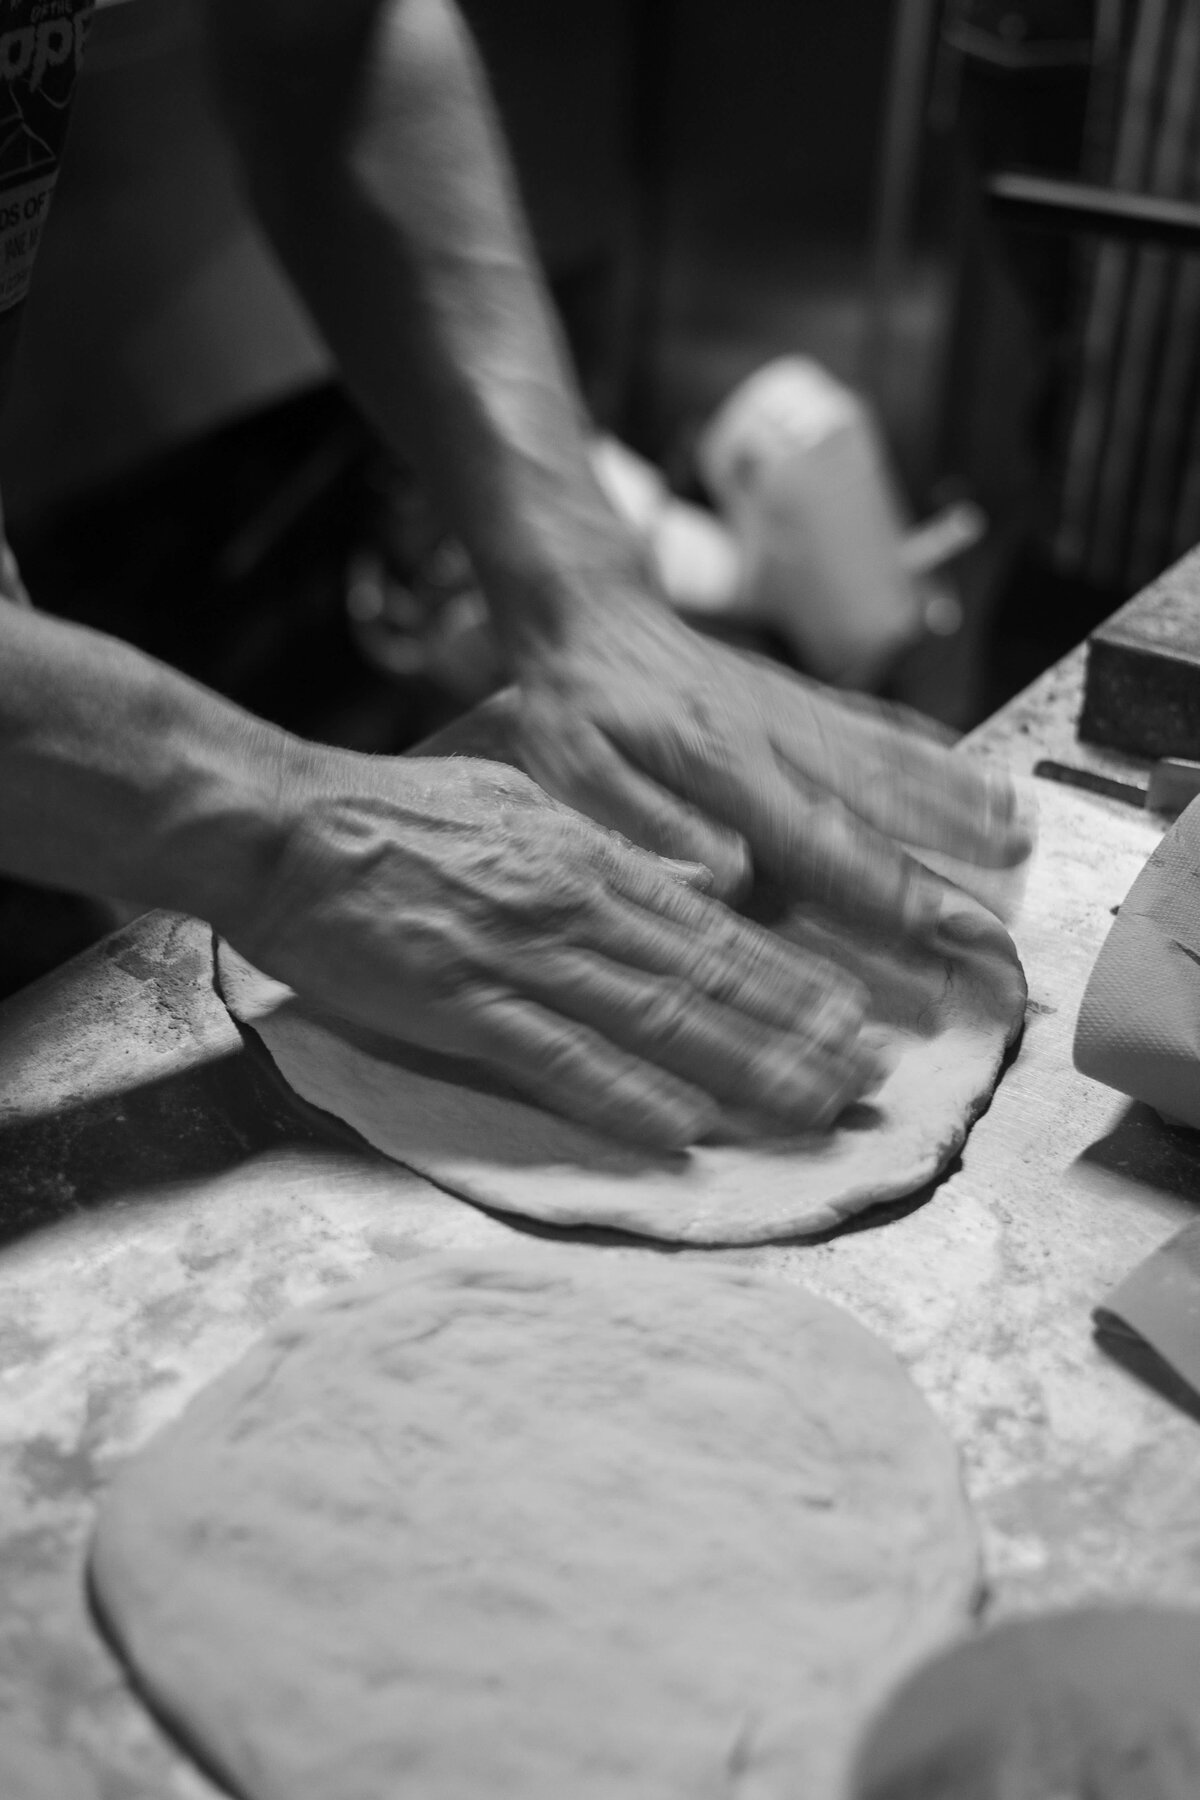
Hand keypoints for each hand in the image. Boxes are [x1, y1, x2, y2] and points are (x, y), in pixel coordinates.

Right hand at [226, 755, 878, 1148]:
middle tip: (868, 1079)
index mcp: (589, 857)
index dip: (791, 978)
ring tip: (810, 1107)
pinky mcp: (457, 1005)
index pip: (714, 926)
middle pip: (705, 978)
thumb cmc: (400, 814)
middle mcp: (572, 904)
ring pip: (652, 1018)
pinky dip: (619, 1093)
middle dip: (795, 1032)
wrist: (288, 829)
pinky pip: (552, 1057)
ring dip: (739, 1068)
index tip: (854, 1016)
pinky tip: (678, 1130)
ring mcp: (517, 957)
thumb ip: (615, 841)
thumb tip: (701, 876)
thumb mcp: (524, 796)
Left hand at [513, 587, 1031, 924]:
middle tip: (1015, 880)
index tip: (946, 924)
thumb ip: (651, 824)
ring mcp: (792, 711)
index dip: (887, 887)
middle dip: (952, 844)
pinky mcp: (795, 694)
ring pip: (890, 755)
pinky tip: (964, 765)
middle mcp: (774, 737)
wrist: (586, 609)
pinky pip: (874, 719)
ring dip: (958, 793)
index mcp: (722, 768)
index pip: (820, 842)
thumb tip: (734, 875)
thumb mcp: (579, 773)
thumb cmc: (572, 704)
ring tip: (1021, 824)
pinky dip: (927, 744)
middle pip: (878, 800)